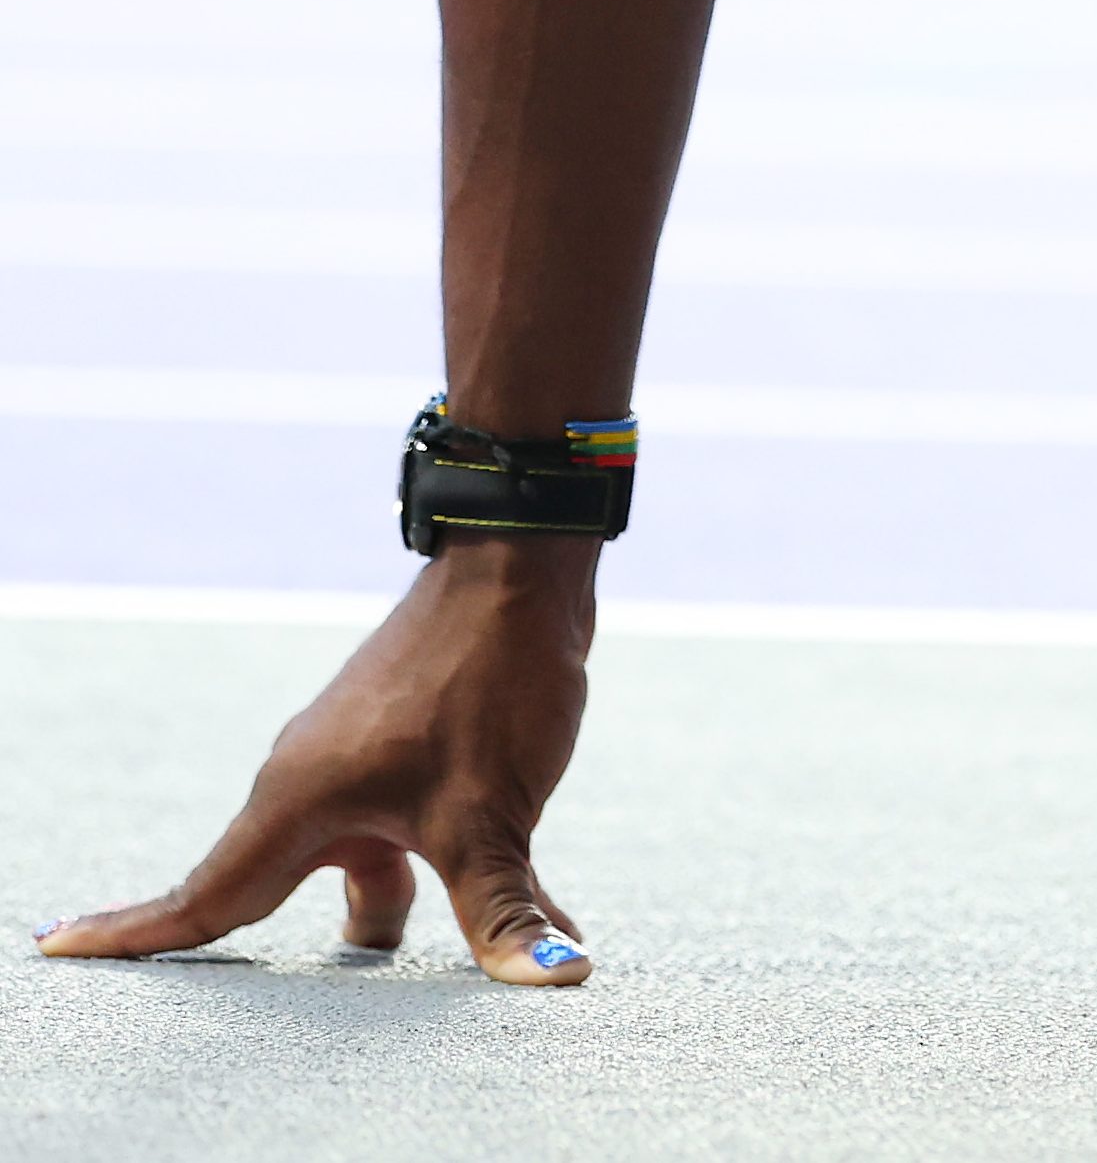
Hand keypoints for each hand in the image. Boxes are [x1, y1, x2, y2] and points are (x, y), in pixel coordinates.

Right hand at [38, 544, 600, 984]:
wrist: (525, 564)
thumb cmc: (487, 675)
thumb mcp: (492, 810)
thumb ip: (504, 908)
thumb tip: (554, 982)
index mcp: (299, 801)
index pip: (205, 896)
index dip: (134, 934)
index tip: (56, 947)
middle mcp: (317, 784)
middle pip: (275, 895)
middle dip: (271, 958)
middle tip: (236, 1017)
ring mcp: (365, 765)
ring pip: (367, 871)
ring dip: (395, 922)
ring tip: (421, 991)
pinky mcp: (413, 751)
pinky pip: (415, 837)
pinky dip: (459, 878)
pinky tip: (540, 920)